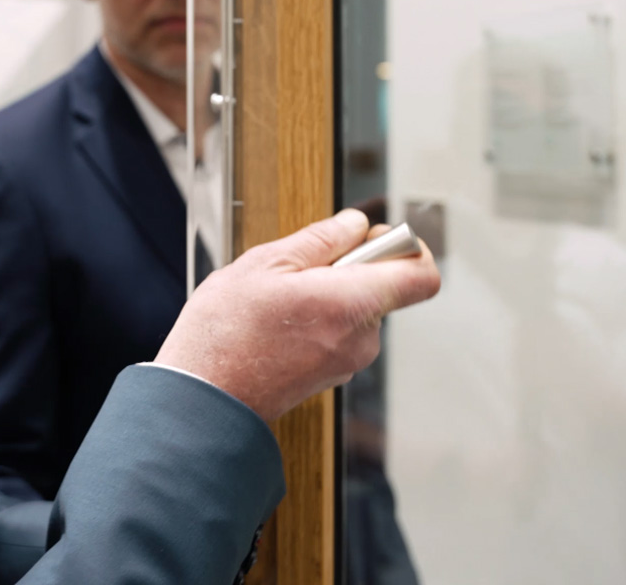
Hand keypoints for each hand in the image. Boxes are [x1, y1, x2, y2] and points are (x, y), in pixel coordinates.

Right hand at [155, 209, 440, 420]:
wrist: (204, 400)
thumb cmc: (225, 335)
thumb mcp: (265, 264)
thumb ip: (321, 239)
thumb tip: (355, 225)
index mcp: (351, 305)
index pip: (422, 275)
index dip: (406, 247)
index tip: (373, 238)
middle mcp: (360, 338)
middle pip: (384, 286)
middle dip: (351, 267)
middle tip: (302, 266)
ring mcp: (348, 361)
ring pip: (358, 308)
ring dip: (329, 293)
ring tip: (280, 297)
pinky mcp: (333, 374)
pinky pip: (341, 331)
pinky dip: (319, 318)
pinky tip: (279, 322)